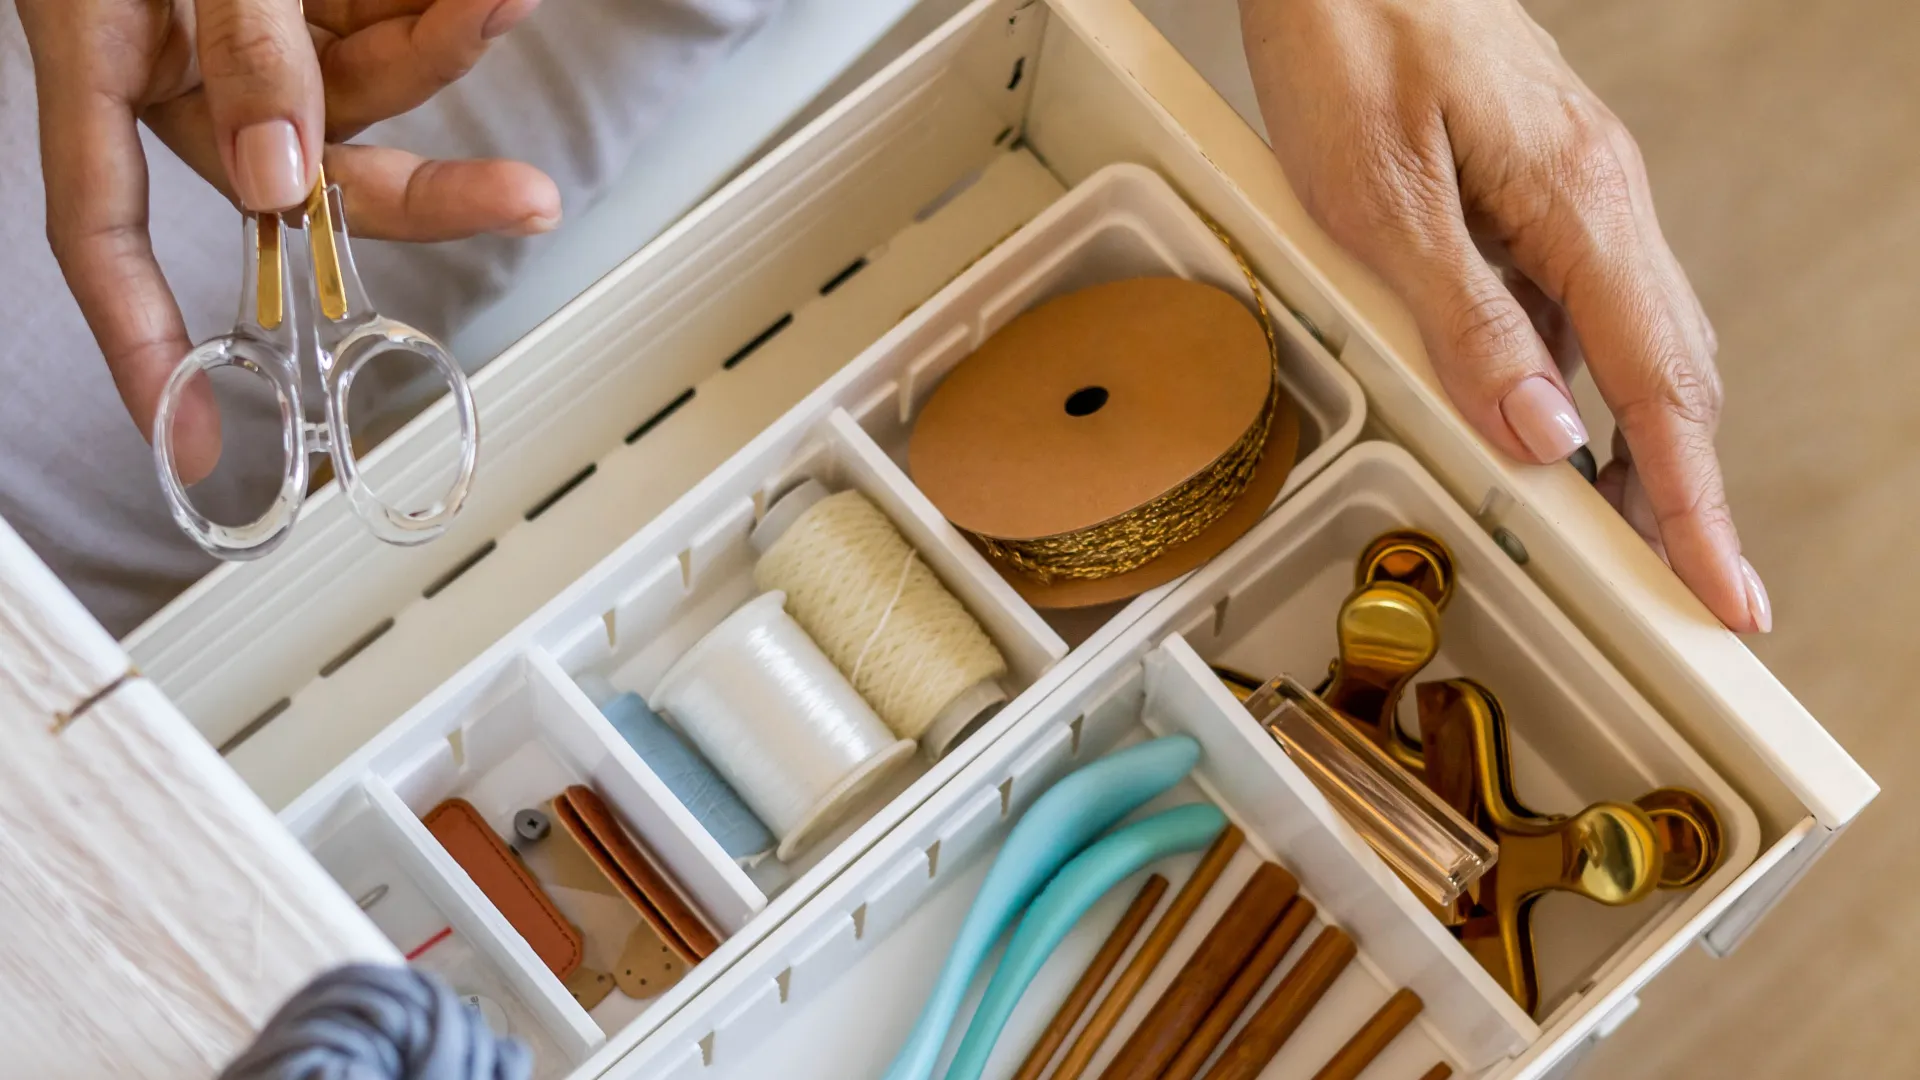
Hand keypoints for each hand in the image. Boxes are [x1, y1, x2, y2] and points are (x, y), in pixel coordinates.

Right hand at [19, 0, 560, 482]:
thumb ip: (241, 42)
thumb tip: (285, 176)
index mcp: (103, 63)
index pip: (104, 233)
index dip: (138, 342)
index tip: (186, 437)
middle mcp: (185, 71)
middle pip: (308, 181)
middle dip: (432, 191)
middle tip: (530, 199)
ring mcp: (261, 38)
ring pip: (377, 94)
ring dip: (450, 46)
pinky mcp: (323, 1)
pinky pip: (399, 26)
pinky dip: (449, 7)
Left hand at [1239, 0, 1768, 633]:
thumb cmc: (1352, 41)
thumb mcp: (1386, 198)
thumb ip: (1469, 320)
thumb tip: (1546, 440)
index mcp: (1580, 205)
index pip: (1659, 388)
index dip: (1692, 506)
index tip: (1724, 596)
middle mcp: (1596, 203)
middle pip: (1666, 376)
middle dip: (1681, 495)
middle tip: (1688, 597)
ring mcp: (1569, 196)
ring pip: (1623, 346)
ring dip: (1633, 449)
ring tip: (1624, 544)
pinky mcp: (1529, 192)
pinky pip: (1572, 308)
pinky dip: (1576, 386)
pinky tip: (1546, 430)